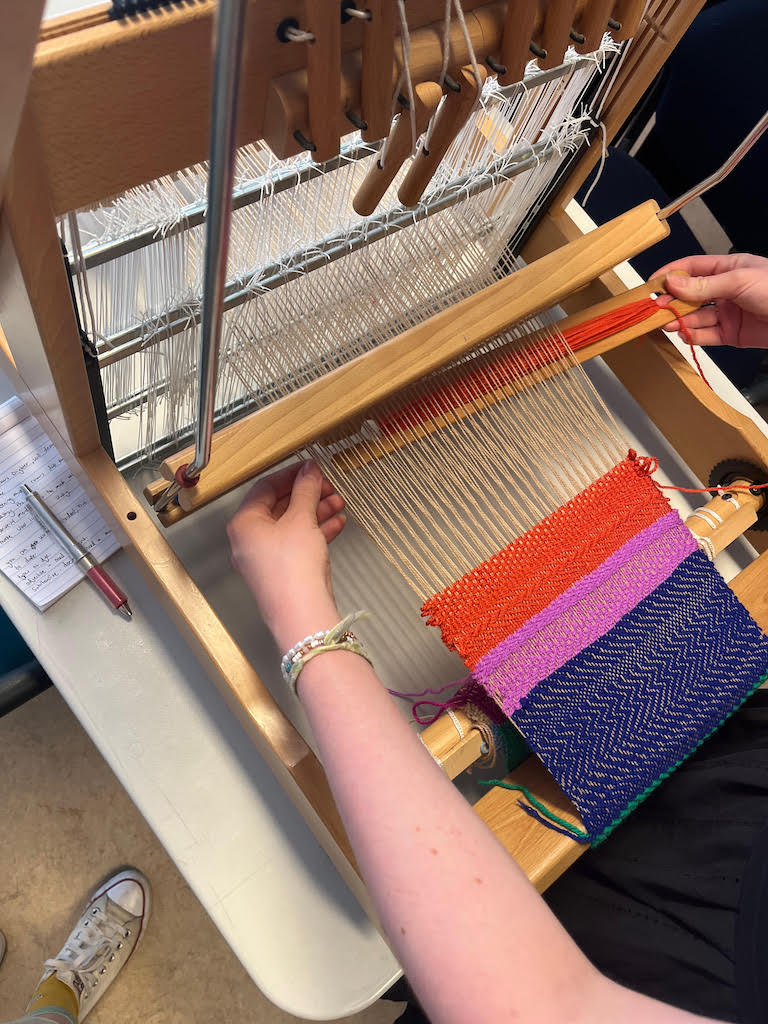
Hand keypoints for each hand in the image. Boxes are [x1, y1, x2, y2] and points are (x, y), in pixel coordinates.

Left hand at [227, 461, 345, 650]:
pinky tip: (335, 524)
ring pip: (291, 525)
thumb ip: (306, 490)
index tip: (310, 468)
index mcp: (244, 524)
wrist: (302, 614)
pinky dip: (315, 531)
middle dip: (307, 494)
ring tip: (337, 503)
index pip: (265, 487)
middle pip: (279, 506)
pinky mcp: (282, 572)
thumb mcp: (302, 519)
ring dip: (315, 511)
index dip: (291, 474)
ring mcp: (265, 559)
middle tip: (326, 485)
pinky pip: (297, 543)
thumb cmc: (292, 571)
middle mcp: (249, 541)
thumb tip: (309, 471)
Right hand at [653, 253, 767, 347]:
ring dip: (679, 320)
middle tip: (655, 309)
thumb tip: (673, 283)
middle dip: (672, 302)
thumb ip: (703, 285)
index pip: (691, 268)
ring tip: (666, 324)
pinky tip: (683, 334)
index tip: (651, 284)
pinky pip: (706, 335)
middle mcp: (725, 290)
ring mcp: (728, 313)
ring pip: (696, 317)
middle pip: (689, 295)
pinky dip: (693, 336)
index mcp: (728, 268)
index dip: (670, 274)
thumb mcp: (738, 281)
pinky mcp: (731, 334)